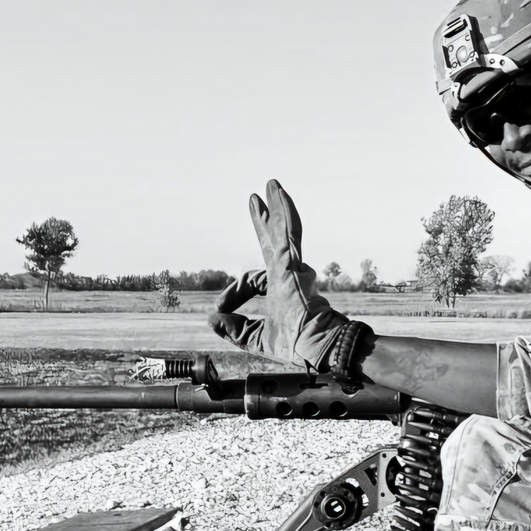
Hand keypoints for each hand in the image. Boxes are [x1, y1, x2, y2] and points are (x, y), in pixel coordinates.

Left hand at [208, 179, 348, 369]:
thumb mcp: (255, 338)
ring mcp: (293, 268)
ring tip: (270, 185)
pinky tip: (279, 195)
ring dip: (276, 207)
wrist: (319, 345)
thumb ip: (234, 329)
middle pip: (273, 241)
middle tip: (256, 198)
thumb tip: (211, 319)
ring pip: (283, 231)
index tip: (219, 309)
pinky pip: (289, 234)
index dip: (233, 293)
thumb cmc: (297, 344)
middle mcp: (290, 275)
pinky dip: (284, 215)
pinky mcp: (294, 264)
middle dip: (264, 220)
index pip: (253, 281)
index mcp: (281, 291)